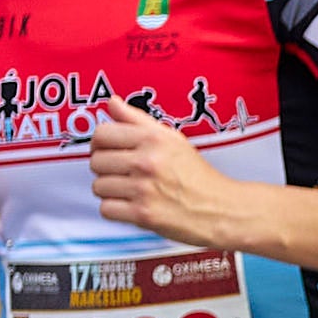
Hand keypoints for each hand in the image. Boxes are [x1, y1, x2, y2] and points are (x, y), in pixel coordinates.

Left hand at [87, 99, 247, 249]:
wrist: (220, 209)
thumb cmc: (197, 175)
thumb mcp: (172, 139)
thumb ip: (137, 119)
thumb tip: (111, 103)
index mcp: (152, 139)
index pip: (102, 134)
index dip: (100, 143)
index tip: (107, 150)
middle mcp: (146, 161)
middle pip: (96, 161)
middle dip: (105, 169)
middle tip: (123, 174)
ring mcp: (144, 189)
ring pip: (98, 186)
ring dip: (110, 191)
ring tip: (129, 190)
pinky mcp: (143, 214)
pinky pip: (106, 209)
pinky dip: (115, 210)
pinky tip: (131, 205)